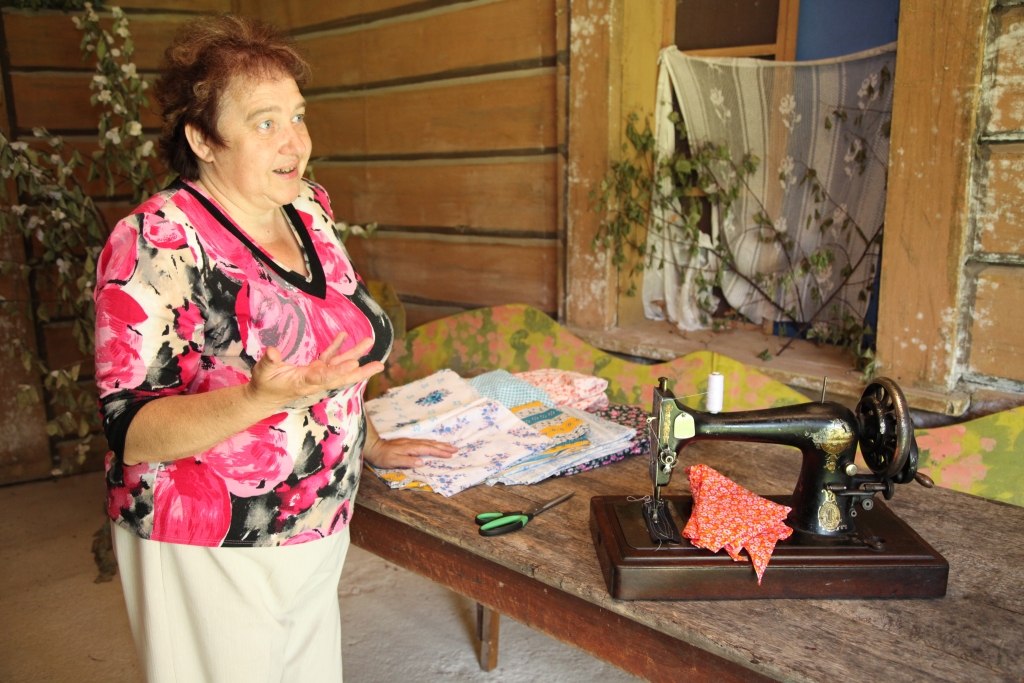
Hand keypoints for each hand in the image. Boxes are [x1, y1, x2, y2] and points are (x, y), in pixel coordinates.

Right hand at [245, 332, 383, 409]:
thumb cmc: (264, 385)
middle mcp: (315, 380)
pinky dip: (337, 347)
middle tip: (380, 365)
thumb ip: (269, 362)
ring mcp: (316, 374)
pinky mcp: (314, 369)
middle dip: (361, 371)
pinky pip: (329, 357)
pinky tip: (344, 335)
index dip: (340, 371)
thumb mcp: (263, 373)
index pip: (325, 377)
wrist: (264, 397)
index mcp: (305, 382)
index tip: (354, 363)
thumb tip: (272, 351)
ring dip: (354, 353)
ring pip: (339, 364)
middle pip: (342, 376)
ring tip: (369, 342)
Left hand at [363, 437, 457, 468]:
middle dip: (443, 447)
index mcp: (410, 448)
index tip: (450, 454)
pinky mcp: (407, 442)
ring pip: (428, 442)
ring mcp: (410, 442)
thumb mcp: (393, 461)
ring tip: (449, 446)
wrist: (373, 446)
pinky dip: (432, 443)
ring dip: (439, 444)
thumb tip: (422, 462)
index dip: (439, 452)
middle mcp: (412, 443)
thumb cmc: (382, 456)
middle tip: (455, 449)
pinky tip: (434, 443)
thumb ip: (407, 461)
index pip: (428, 449)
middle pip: (431, 444)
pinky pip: (424, 442)